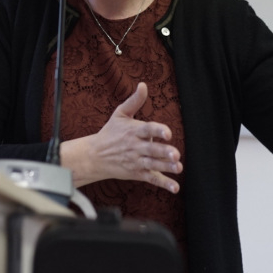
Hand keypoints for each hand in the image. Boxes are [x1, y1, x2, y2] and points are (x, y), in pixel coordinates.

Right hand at [60, 82, 182, 192]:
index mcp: (133, 131)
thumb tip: (143, 85)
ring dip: (165, 167)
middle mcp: (135, 147)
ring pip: (153, 165)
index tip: (167, 133)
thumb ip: (134, 101)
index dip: (157, 131)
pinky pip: (151, 178)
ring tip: (178, 167)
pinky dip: (163, 184)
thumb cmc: (110, 133)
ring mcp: (136, 161)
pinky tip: (175, 187)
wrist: (94, 156)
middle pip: (151, 150)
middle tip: (175, 154)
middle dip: (163, 152)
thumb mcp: (120, 114)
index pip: (147, 129)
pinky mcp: (137, 173)